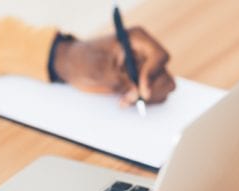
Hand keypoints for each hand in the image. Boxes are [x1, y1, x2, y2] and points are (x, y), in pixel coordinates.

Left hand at [54, 27, 175, 105]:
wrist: (73, 67)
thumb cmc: (83, 61)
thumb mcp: (97, 69)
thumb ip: (119, 80)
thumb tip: (137, 93)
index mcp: (137, 40)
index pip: (160, 57)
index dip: (153, 75)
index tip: (141, 90)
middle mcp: (145, 54)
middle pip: (164, 75)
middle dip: (149, 91)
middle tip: (128, 99)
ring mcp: (144, 69)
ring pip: (164, 87)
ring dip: (148, 98)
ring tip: (125, 100)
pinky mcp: (140, 83)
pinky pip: (153, 96)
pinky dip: (142, 102)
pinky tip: (124, 102)